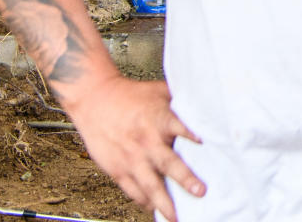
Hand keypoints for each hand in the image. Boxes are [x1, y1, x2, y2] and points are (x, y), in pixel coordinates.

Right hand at [58, 73, 203, 220]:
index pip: (180, 126)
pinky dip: (144, 201)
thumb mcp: (159, 92)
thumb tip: (207, 104)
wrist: (94, 99)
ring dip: (164, 201)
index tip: (205, 142)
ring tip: (176, 216)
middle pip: (167, 162)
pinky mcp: (117, 169)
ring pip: (149, 184)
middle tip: (200, 192)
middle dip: (184, 179)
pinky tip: (154, 209)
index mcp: (159, 119)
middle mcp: (146, 141)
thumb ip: (181, 102)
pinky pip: (132, 190)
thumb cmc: (130, 96)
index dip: (193, 134)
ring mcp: (131, 158)